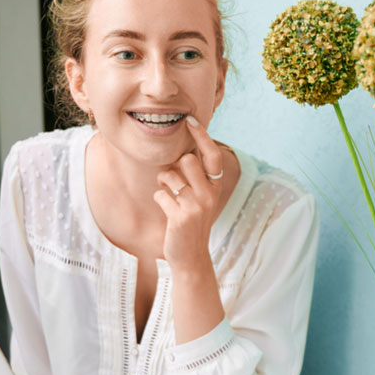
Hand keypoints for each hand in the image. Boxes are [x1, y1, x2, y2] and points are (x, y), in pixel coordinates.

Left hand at [153, 117, 225, 269]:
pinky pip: (159, 194)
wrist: (191, 256)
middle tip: (174, 180)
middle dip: (174, 166)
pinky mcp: (181, 217)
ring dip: (163, 181)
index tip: (191, 119)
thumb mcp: (201, 198)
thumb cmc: (192, 221)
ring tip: (169, 193)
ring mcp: (196, 206)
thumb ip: (196, 176)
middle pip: (187, 160)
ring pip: (170, 175)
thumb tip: (185, 150)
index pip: (212, 155)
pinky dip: (159, 199)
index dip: (202, 135)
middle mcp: (210, 194)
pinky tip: (166, 211)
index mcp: (216, 187)